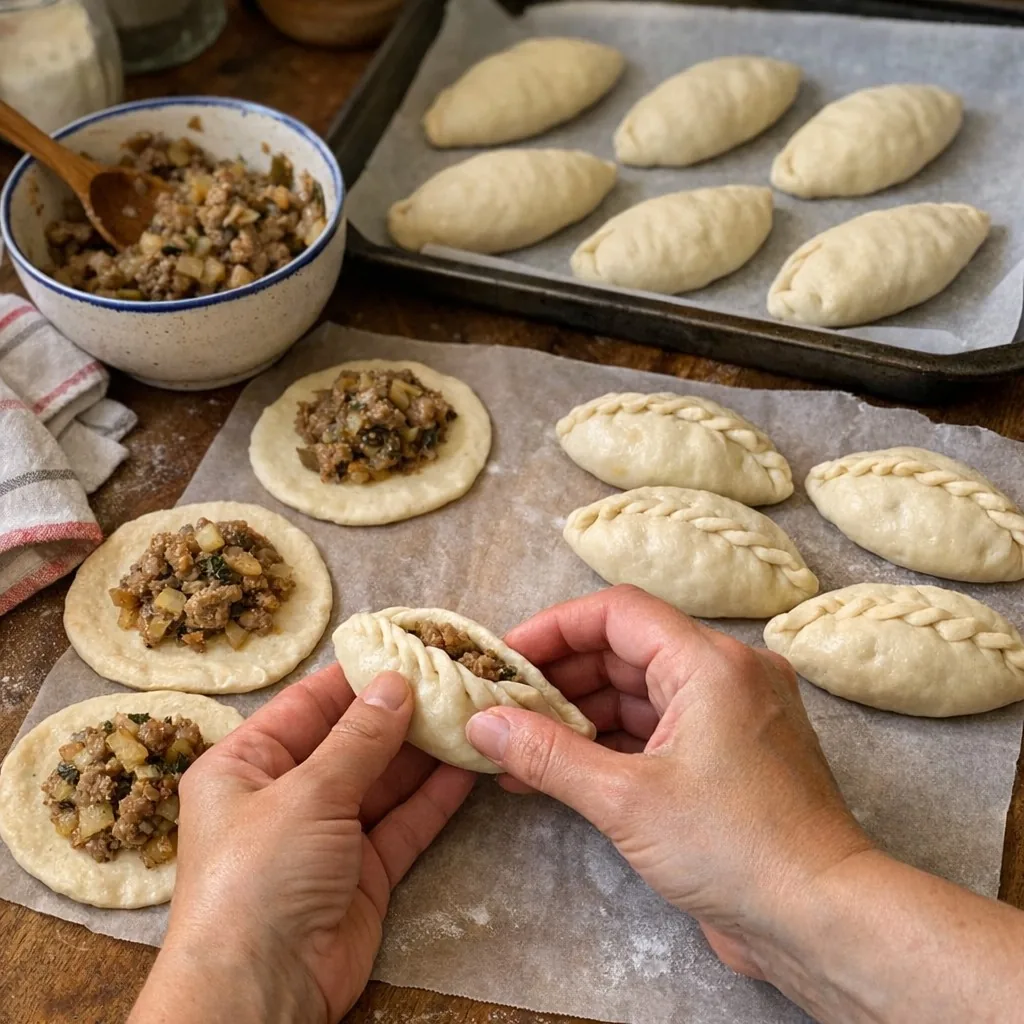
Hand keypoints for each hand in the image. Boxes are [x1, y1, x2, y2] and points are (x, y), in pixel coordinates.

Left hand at [130, 664, 474, 1023]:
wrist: (260, 994)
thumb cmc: (260, 877)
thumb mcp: (306, 794)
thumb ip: (359, 739)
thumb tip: (396, 682)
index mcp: (246, 765)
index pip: (309, 704)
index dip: (357, 675)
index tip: (406, 644)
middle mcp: (285, 794)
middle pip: (352, 741)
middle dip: (401, 712)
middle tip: (454, 674)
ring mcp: (327, 835)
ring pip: (384, 780)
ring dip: (425, 750)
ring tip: (471, 709)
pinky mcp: (364, 872)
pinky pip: (403, 822)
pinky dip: (435, 796)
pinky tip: (470, 763)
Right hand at [465, 585, 870, 979]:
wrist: (822, 919)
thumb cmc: (736, 848)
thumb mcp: (626, 799)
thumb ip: (547, 755)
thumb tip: (483, 724)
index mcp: (710, 662)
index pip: (617, 613)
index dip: (554, 628)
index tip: (505, 657)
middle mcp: (726, 674)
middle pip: (625, 651)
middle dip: (559, 678)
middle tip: (502, 706)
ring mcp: (730, 715)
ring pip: (638, 694)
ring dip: (579, 717)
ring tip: (516, 745)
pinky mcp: (728, 756)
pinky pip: (657, 730)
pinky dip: (610, 745)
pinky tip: (558, 771)